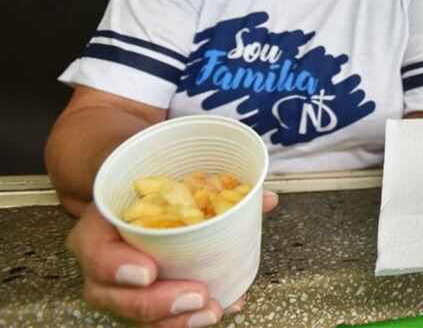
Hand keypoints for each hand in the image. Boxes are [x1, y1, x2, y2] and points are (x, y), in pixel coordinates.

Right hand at [67, 191, 278, 326]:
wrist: (130, 191)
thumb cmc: (146, 183)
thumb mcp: (163, 171)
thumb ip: (209, 182)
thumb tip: (265, 198)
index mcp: (98, 228)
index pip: (95, 251)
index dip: (117, 267)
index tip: (149, 272)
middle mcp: (102, 263)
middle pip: (114, 295)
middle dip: (156, 303)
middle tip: (196, 296)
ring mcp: (118, 286)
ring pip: (135, 314)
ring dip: (175, 320)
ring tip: (212, 310)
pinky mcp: (139, 297)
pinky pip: (158, 317)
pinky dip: (188, 318)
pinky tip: (222, 307)